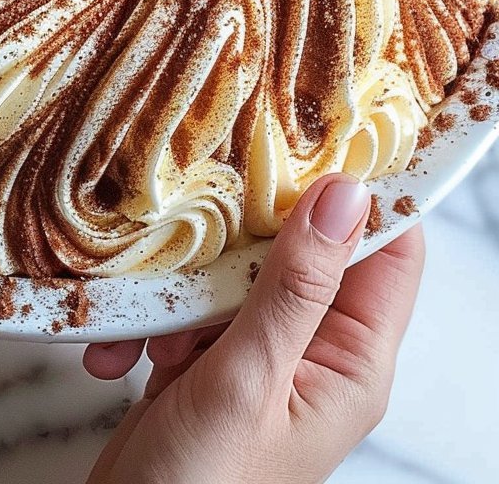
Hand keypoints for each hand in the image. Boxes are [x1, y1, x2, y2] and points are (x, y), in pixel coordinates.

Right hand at [84, 174, 424, 483]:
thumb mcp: (247, 380)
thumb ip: (295, 286)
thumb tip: (345, 193)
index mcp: (351, 362)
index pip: (389, 249)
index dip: (366, 188)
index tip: (323, 129)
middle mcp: (315, 353)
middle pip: (301, 248)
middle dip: (245, 232)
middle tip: (206, 207)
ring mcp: (259, 358)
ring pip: (235, 272)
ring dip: (183, 285)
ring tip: (154, 322)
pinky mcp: (207, 365)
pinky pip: (188, 309)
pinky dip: (151, 322)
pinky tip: (121, 354)